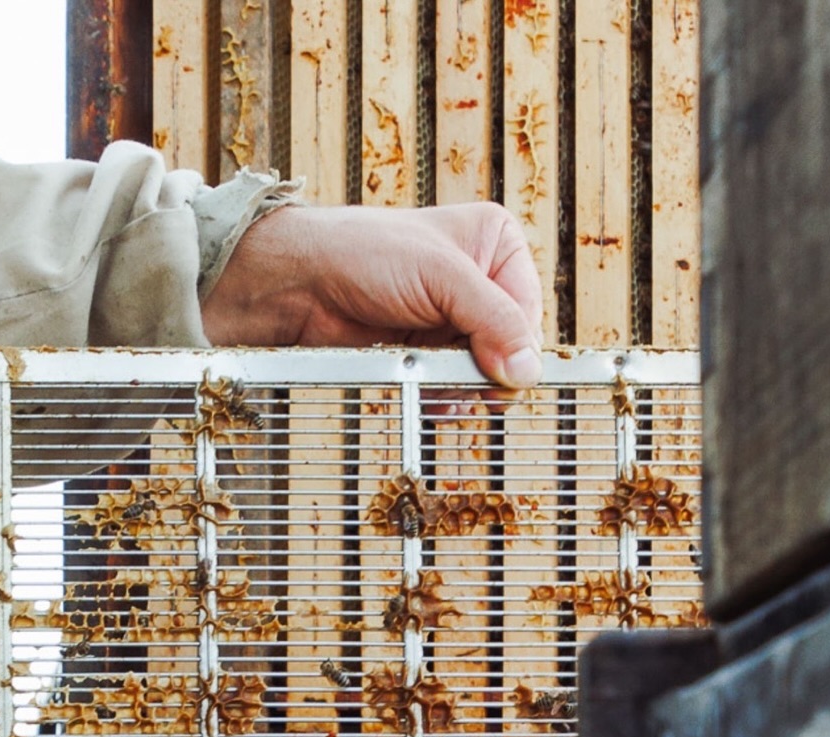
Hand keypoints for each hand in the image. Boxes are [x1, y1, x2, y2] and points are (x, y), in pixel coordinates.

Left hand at [201, 202, 542, 388]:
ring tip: (434, 376)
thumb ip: (492, 321)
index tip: (502, 367)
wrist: (299, 284)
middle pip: (510, 347)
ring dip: (462, 386)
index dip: (519, 345)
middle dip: (488, 367)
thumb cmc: (363, 254)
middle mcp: (478, 283)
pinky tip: (425, 391)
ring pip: (482, 374)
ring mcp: (450, 322)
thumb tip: (528, 370)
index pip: (530, 310)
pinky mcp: (423, 354)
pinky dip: (442, 398)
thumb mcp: (441, 276)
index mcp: (495, 245)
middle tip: (465, 374)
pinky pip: (450, 389)